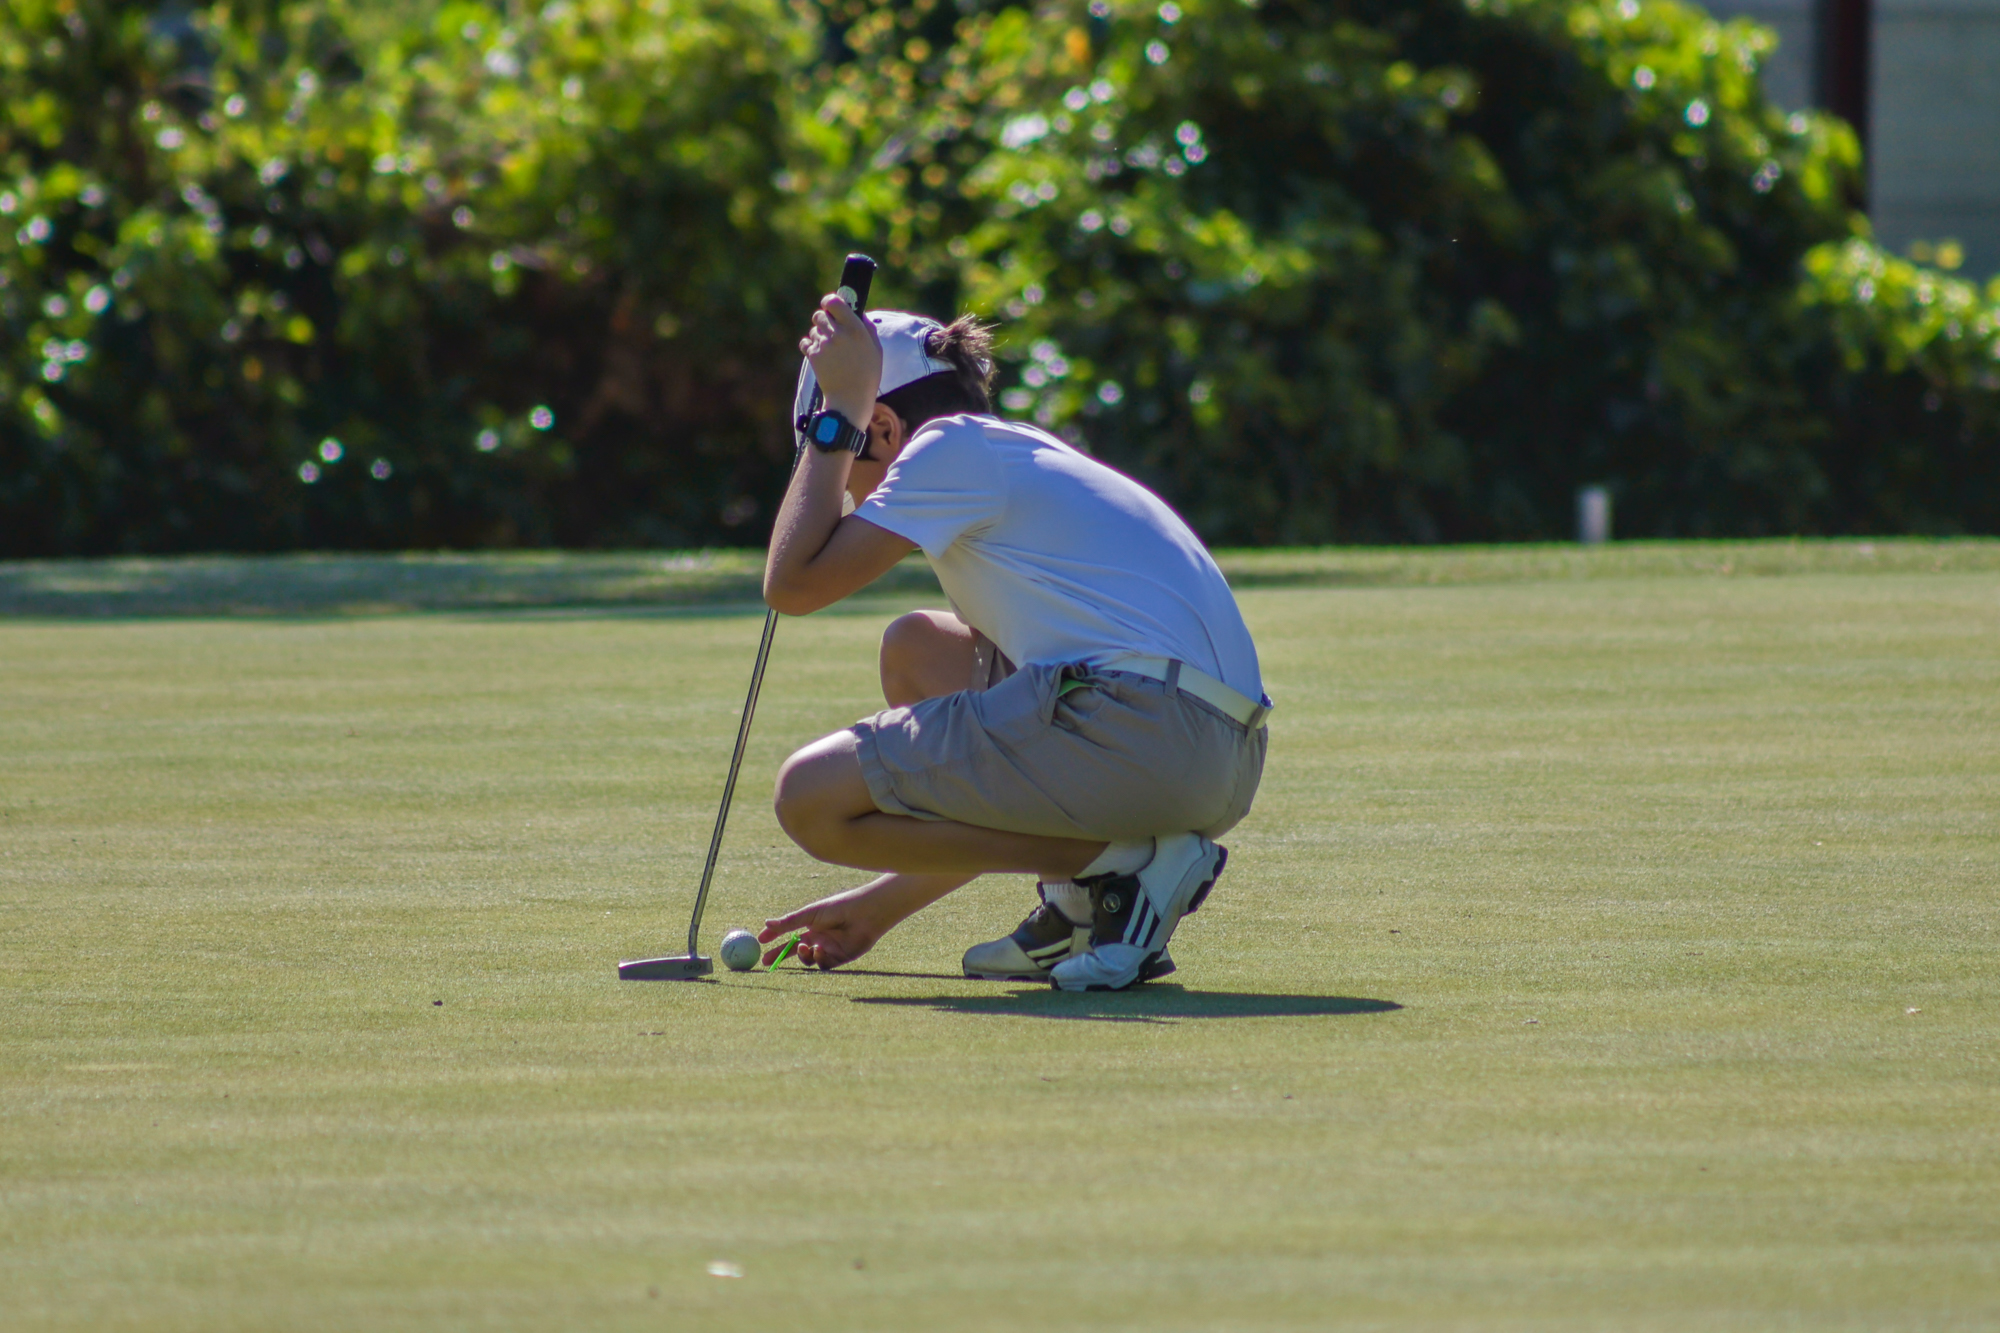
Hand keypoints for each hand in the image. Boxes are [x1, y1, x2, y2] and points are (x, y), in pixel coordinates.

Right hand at [758, 882, 895, 969]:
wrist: (865, 913)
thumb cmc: (839, 907)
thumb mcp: (810, 914)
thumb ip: (789, 922)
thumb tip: (765, 923)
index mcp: (812, 925)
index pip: (788, 934)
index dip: (774, 939)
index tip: (760, 941)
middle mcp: (819, 937)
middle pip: (795, 951)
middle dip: (779, 956)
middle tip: (765, 961)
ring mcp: (829, 949)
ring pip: (808, 959)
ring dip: (802, 956)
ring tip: (804, 947)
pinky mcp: (840, 958)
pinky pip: (823, 964)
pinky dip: (818, 958)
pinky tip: (820, 949)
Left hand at [799, 294, 881, 425]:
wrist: (850, 399)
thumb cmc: (867, 375)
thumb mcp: (876, 350)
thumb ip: (868, 328)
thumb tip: (859, 314)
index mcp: (855, 329)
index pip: (834, 301)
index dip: (830, 302)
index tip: (831, 306)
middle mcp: (838, 333)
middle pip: (820, 315)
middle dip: (824, 320)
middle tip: (831, 331)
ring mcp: (824, 344)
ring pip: (813, 330)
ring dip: (819, 336)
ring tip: (830, 350)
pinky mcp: (813, 356)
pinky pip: (806, 343)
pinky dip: (810, 347)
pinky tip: (821, 355)